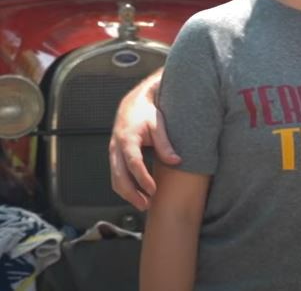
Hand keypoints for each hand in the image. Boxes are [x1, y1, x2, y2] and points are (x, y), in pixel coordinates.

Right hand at [108, 71, 179, 209]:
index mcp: (128, 139)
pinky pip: (116, 176)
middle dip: (132, 194)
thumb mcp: (158, 125)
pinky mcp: (114, 157)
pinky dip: (125, 187)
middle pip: (119, 176)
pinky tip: (138, 195)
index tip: (153, 190)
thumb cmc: (147, 114)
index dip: (143, 179)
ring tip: (144, 204)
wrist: (132, 105)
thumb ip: (166, 144)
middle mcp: (116, 148)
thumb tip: (177, 161)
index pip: (134, 163)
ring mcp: (113, 153)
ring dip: (127, 194)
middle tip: (147, 205)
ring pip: (115, 179)